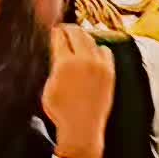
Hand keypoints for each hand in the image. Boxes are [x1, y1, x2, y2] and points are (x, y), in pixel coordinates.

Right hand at [43, 25, 114, 157]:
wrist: (82, 128)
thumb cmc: (60, 111)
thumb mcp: (48, 87)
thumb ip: (54, 67)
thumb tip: (58, 52)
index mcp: (65, 63)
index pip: (60, 36)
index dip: (56, 32)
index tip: (55, 31)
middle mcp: (84, 60)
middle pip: (77, 32)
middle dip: (69, 29)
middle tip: (65, 30)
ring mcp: (99, 65)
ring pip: (92, 40)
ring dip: (83, 37)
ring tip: (78, 39)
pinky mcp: (110, 72)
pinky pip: (105, 51)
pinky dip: (98, 49)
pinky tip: (93, 53)